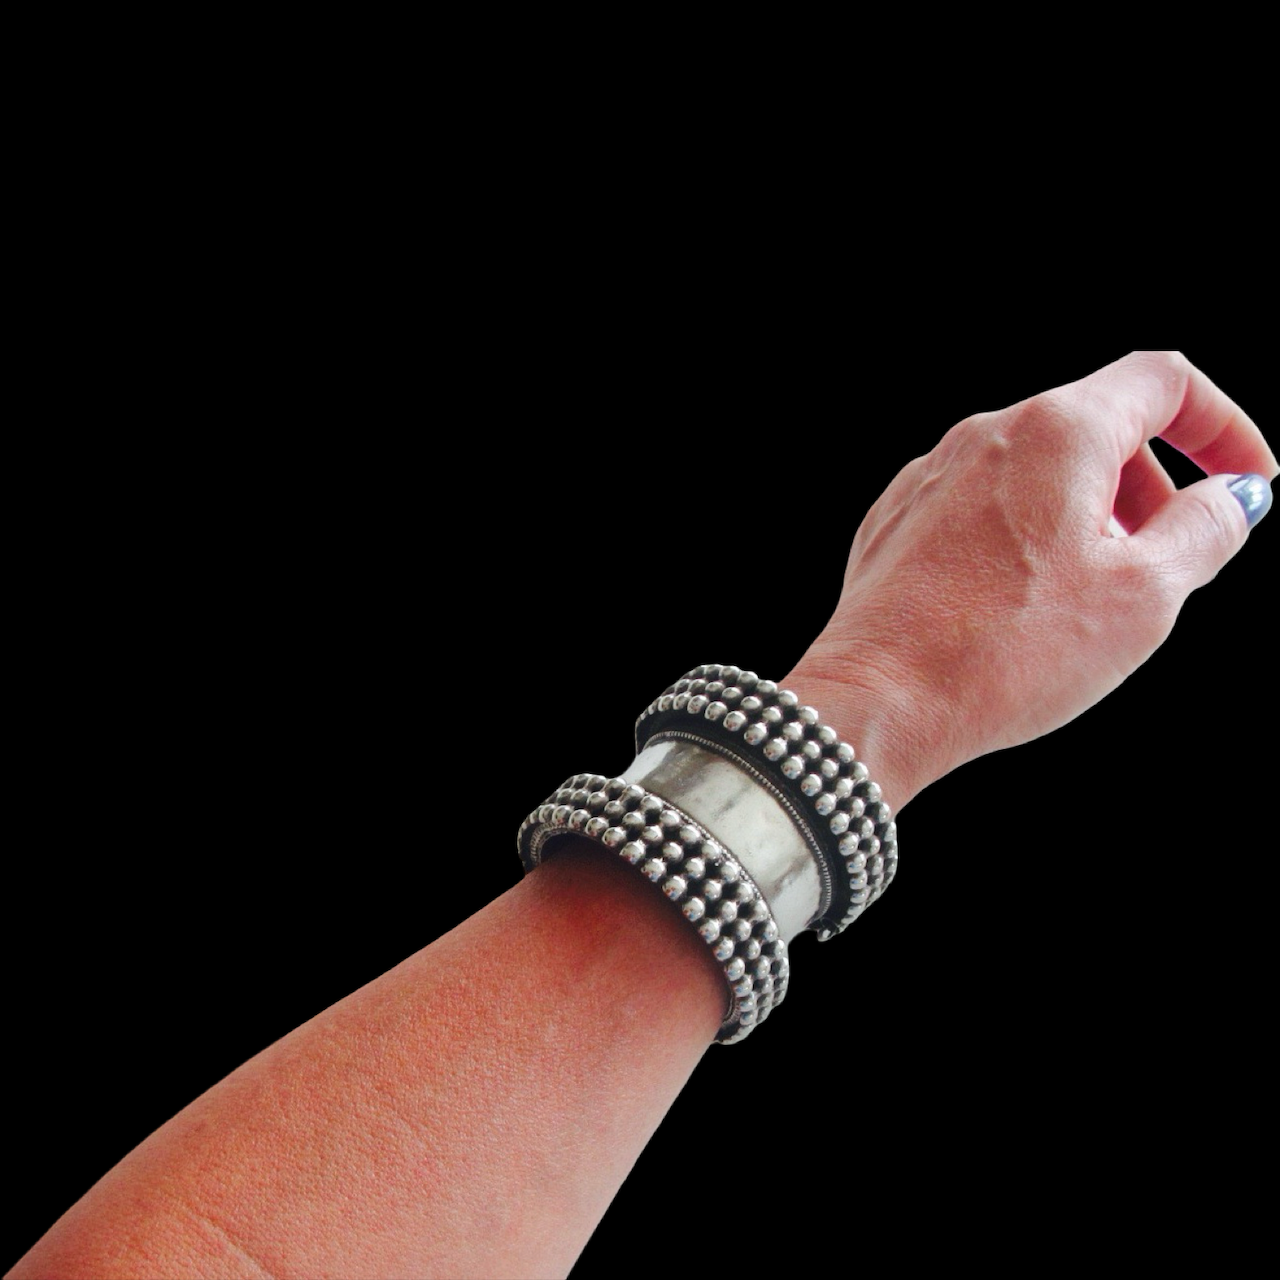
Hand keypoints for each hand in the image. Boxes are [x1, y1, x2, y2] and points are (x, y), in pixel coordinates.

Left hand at [788, 351, 1276, 809]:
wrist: (878, 699)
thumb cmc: (1007, 651)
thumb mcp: (1143, 595)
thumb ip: (1205, 530)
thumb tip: (1233, 496)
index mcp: (1056, 431)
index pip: (1164, 381)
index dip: (1223, 426)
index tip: (1244, 484)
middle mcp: (985, 434)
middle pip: (1098, 428)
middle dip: (1151, 488)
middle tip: (1163, 567)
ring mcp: (932, 474)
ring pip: (1037, 471)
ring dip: (1088, 517)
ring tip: (1089, 597)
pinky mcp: (899, 518)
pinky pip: (984, 507)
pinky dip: (1026, 535)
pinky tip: (1021, 606)